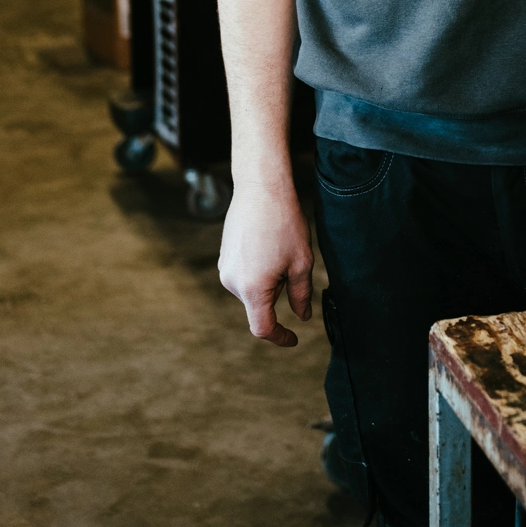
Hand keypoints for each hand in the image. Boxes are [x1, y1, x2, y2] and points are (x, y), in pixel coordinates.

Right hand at [218, 179, 313, 347]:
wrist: (260, 188)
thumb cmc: (284, 224)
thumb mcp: (301, 262)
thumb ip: (301, 295)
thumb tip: (302, 316)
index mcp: (252, 289)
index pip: (263, 327)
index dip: (280, 337)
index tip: (294, 338)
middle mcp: (231, 283)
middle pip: (259, 304)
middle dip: (279, 293)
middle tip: (292, 261)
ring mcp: (224, 269)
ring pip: (252, 288)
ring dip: (269, 279)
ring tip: (279, 247)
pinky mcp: (223, 256)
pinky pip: (244, 274)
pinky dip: (259, 269)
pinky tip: (268, 242)